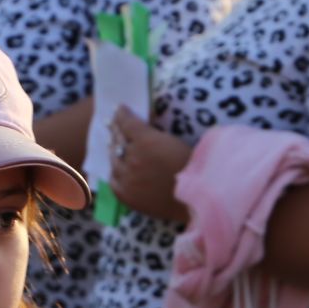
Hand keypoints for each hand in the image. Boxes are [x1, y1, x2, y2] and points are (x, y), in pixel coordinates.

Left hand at [107, 106, 193, 224]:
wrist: (196, 198)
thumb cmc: (193, 167)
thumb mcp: (174, 140)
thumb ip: (154, 134)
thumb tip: (141, 129)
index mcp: (146, 141)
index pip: (127, 123)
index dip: (122, 114)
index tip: (120, 109)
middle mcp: (132, 158)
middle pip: (118, 140)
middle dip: (116, 131)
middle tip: (112, 125)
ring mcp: (127, 178)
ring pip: (114, 160)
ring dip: (114, 151)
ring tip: (113, 146)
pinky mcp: (126, 195)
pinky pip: (113, 181)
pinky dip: (114, 172)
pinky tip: (116, 169)